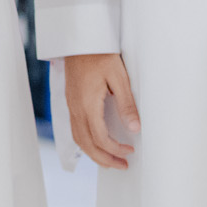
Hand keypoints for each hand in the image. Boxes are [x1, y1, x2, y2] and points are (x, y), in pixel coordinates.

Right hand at [63, 52, 140, 169]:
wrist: (81, 39)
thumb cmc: (100, 55)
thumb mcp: (119, 78)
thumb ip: (126, 104)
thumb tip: (134, 128)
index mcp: (88, 104)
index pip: (100, 137)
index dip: (115, 149)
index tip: (130, 151)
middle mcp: (76, 108)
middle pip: (86, 144)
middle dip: (104, 159)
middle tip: (122, 166)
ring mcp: (71, 105)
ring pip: (78, 139)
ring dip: (93, 153)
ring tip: (109, 160)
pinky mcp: (71, 101)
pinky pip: (75, 129)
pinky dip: (85, 142)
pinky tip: (96, 142)